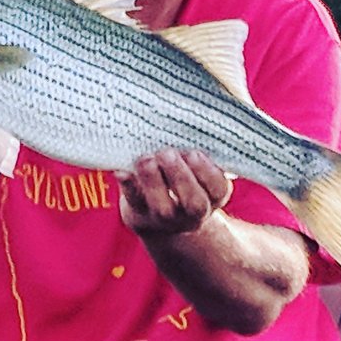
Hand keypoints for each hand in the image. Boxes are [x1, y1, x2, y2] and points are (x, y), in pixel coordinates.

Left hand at [117, 149, 232, 235]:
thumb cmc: (182, 179)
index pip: (218, 189)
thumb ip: (196, 153)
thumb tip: (185, 124)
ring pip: (163, 207)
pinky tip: (122, 171)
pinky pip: (134, 201)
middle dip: (181, 177)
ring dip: (154, 182)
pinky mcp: (140, 212)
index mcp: (212, 197)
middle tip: (168, 154)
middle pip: (194, 203)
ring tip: (147, 159)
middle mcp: (192, 212)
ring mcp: (166, 217)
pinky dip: (129, 185)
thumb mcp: (198, 170)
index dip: (208, 173)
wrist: (158, 217)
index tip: (195, 153)